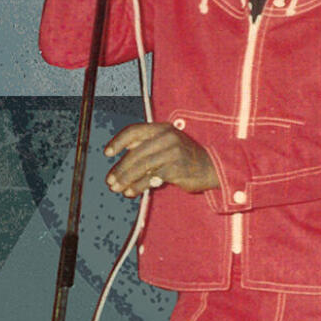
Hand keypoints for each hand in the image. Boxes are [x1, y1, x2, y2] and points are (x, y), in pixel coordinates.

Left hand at [104, 123, 219, 196]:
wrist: (213, 167)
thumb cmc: (186, 158)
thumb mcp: (169, 144)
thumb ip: (148, 145)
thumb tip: (123, 152)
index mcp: (162, 128)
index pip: (134, 131)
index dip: (118, 141)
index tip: (107, 153)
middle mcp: (167, 137)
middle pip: (135, 152)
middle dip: (120, 168)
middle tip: (110, 181)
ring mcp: (172, 152)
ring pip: (141, 166)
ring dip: (126, 179)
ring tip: (118, 188)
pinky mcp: (176, 168)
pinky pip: (151, 178)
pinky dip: (138, 186)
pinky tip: (132, 192)